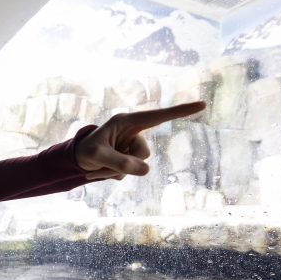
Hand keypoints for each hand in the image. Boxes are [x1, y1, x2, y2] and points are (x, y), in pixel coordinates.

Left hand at [75, 102, 205, 179]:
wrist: (77, 160)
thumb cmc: (85, 151)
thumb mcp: (97, 156)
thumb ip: (120, 162)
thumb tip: (146, 170)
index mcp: (128, 121)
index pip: (159, 116)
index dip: (181, 111)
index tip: (203, 104)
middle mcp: (133, 132)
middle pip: (144, 153)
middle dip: (125, 162)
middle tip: (103, 162)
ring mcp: (133, 147)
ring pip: (140, 166)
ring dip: (118, 171)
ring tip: (100, 166)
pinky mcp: (131, 159)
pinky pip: (132, 173)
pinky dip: (115, 175)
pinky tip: (103, 170)